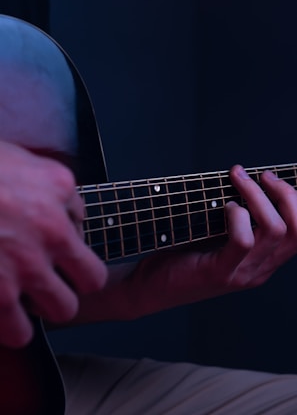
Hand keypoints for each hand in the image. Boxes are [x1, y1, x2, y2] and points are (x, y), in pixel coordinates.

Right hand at [0, 141, 106, 347]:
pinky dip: (13, 327)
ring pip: (64, 308)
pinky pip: (20, 331)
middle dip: (74, 280)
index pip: (83, 223)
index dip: (66, 234)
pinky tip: (2, 313)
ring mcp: (26, 264)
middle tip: (53, 276)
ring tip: (27, 297)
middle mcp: (51, 229)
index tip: (49, 240)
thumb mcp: (14, 156)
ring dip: (48, 306)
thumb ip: (44, 178)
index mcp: (57, 188)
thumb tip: (64, 205)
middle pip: (92, 277)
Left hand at [75, 165, 296, 321]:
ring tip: (238, 181)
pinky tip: (224, 208)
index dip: (295, 201)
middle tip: (261, 175)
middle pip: (295, 229)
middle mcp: (259, 271)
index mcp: (262, 262)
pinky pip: (243, 240)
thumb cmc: (182, 257)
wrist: (150, 289)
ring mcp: (241, 275)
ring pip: (273, 230)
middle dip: (284, 193)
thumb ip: (237, 222)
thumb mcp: (217, 238)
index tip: (272, 179)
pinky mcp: (219, 273)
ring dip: (256, 196)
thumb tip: (246, 184)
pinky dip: (237, 216)